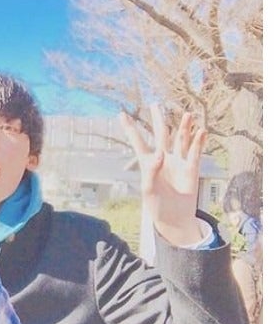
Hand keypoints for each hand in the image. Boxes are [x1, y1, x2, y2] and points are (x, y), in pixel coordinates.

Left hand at [120, 105, 206, 245]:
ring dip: (184, 128)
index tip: (122, 114)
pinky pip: (195, 152)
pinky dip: (198, 141)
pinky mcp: (191, 168)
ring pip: (180, 140)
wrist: (173, 218)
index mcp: (147, 162)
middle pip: (160, 135)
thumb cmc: (156, 205)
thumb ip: (152, 170)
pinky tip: (201, 131)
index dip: (130, 128)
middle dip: (158, 120)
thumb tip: (160, 154)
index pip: (138, 141)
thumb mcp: (149, 189)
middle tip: (155, 104)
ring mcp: (177, 162)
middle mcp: (162, 158)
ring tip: (187, 114)